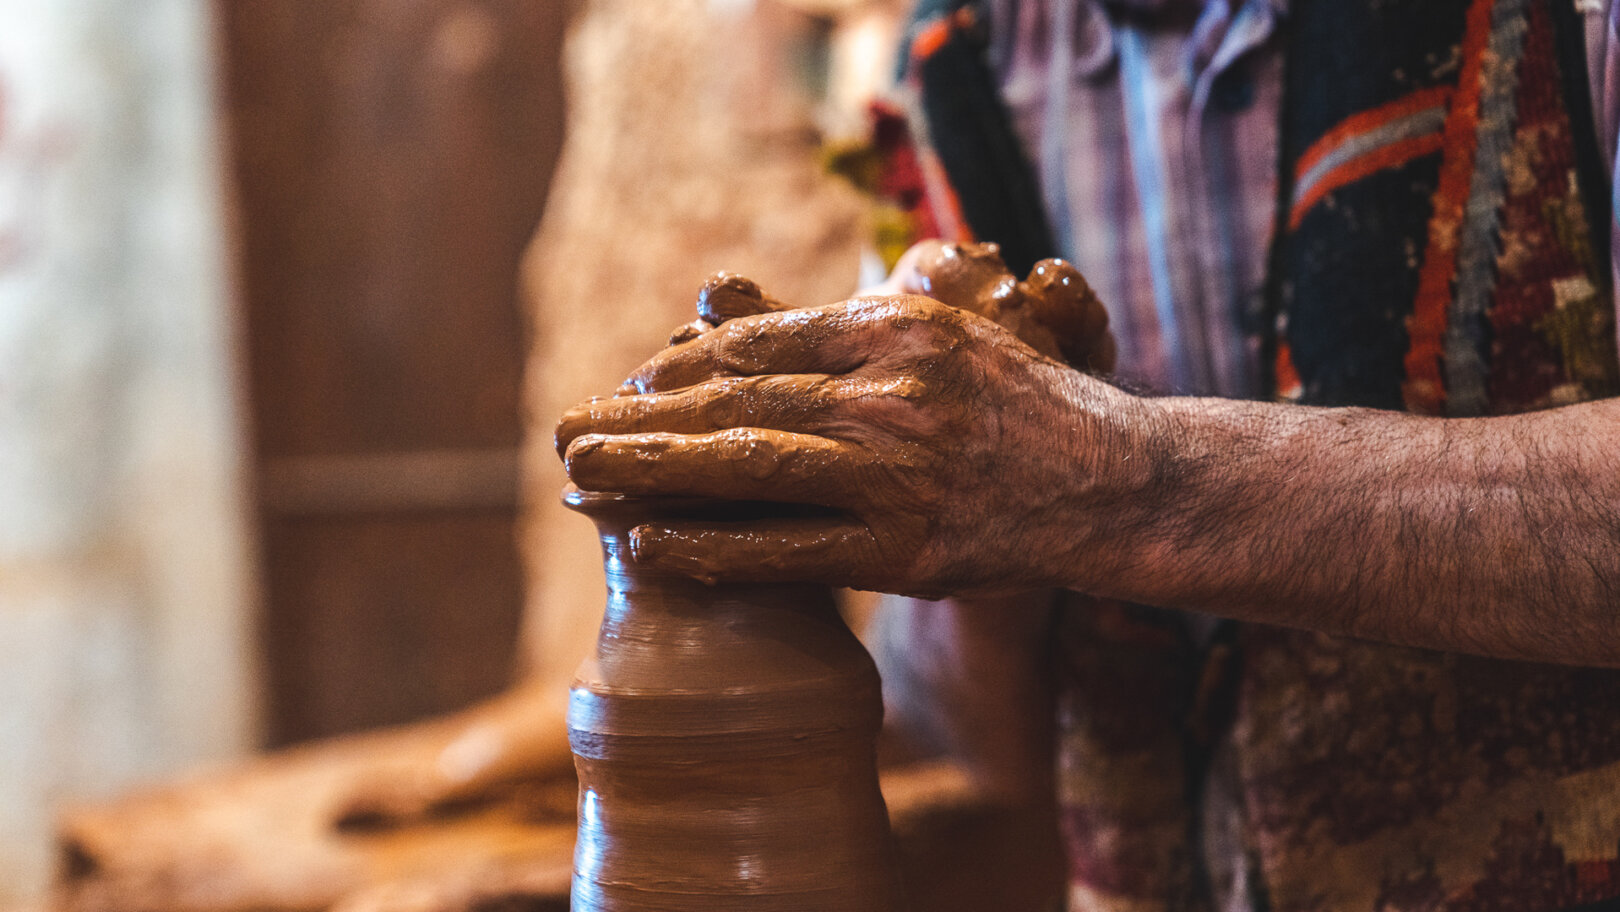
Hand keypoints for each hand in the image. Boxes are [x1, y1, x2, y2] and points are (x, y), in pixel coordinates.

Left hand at [555, 295, 1150, 596]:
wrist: (1109, 482)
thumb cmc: (1016, 404)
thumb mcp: (940, 334)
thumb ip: (841, 328)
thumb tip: (728, 323)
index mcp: (893, 330)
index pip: (758, 344)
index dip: (678, 368)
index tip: (628, 385)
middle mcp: (890, 394)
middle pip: (735, 401)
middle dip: (639, 417)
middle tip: (566, 431)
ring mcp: (897, 475)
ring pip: (749, 469)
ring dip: (652, 474)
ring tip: (581, 478)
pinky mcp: (903, 550)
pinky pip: (789, 553)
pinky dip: (714, 549)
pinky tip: (651, 544)